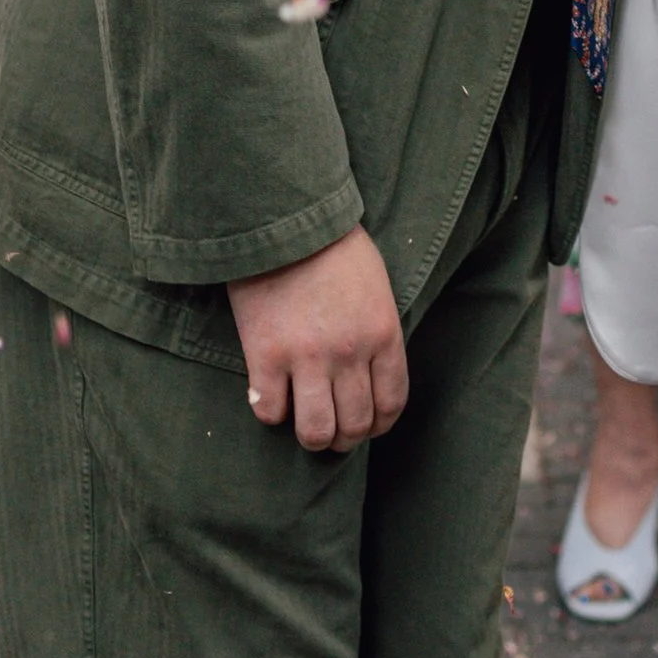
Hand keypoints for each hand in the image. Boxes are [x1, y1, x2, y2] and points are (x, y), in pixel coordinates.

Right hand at [230, 227, 407, 453]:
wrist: (284, 219)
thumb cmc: (333, 248)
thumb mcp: (376, 287)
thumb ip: (377, 333)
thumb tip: (370, 376)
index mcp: (383, 334)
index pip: (391, 403)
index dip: (379, 424)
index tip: (366, 425)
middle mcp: (350, 353)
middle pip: (355, 425)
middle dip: (345, 438)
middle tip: (332, 431)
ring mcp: (308, 357)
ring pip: (316, 432)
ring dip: (312, 437)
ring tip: (304, 425)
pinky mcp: (266, 355)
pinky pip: (270, 411)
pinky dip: (271, 412)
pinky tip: (270, 395)